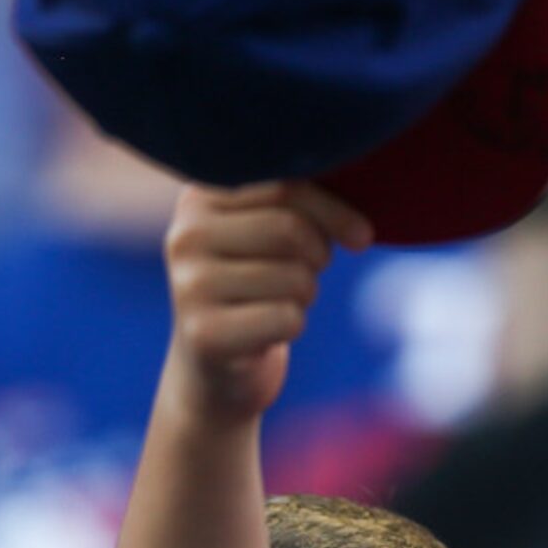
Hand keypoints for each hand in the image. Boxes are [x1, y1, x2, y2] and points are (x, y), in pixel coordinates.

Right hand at [164, 181, 372, 420]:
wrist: (214, 364)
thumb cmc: (257, 284)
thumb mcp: (271, 229)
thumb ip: (302, 202)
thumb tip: (362, 226)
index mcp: (200, 195)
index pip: (284, 183)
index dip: (333, 209)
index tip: (362, 235)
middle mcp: (185, 235)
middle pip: (290, 228)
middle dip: (318, 255)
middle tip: (307, 272)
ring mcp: (188, 286)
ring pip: (295, 277)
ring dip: (304, 294)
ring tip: (277, 301)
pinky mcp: (202, 334)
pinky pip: (287, 319)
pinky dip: (293, 326)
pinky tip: (265, 331)